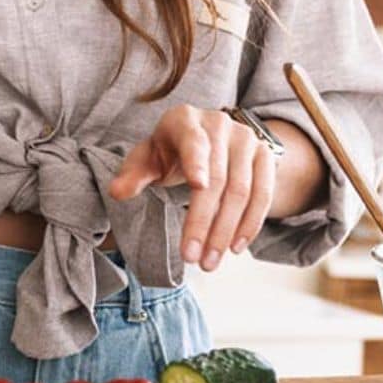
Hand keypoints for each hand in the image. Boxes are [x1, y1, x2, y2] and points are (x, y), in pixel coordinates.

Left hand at [107, 105, 274, 270]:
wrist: (207, 135)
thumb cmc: (170, 151)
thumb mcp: (147, 158)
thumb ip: (133, 175)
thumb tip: (117, 192)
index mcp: (185, 120)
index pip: (193, 142)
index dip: (195, 163)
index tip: (197, 185)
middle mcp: (220, 124)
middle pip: (217, 178)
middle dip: (204, 222)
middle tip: (192, 257)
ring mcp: (246, 139)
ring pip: (242, 191)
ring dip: (227, 231)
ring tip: (210, 261)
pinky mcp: (265, 155)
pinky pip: (263, 194)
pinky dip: (250, 224)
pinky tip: (235, 247)